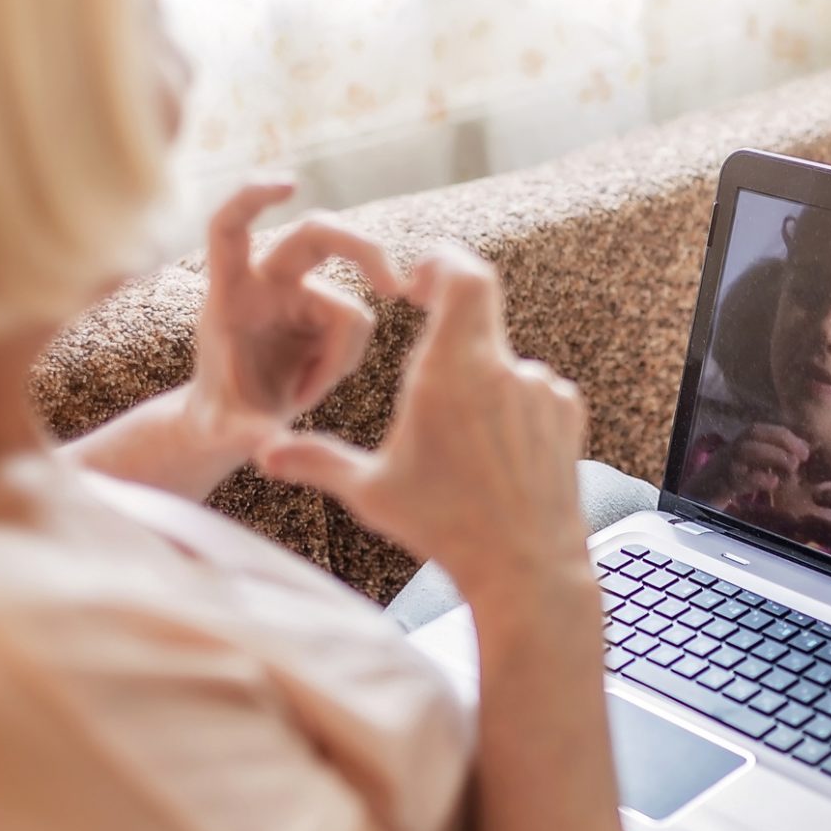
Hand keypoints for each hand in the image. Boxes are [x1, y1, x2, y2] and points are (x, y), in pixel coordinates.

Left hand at [186, 179, 406, 458]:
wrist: (234, 422)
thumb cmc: (220, 418)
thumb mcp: (225, 430)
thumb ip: (244, 433)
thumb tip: (265, 445)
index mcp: (229, 292)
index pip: (231, 227)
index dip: (253, 197)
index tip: (291, 184)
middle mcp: (267, 283)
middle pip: (320, 234)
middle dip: (363, 249)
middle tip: (396, 286)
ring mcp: (300, 296)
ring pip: (351, 307)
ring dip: (340, 358)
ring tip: (304, 396)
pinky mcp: (325, 314)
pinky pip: (358, 332)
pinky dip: (343, 364)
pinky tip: (314, 387)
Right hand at [257, 248, 592, 609]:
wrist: (527, 568)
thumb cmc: (444, 528)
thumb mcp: (371, 493)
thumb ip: (316, 461)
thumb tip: (263, 454)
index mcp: (453, 370)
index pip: (463, 275)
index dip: (441, 261)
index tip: (417, 280)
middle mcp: (503, 369)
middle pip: (480, 308)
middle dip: (447, 317)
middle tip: (426, 330)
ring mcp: (542, 390)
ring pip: (503, 361)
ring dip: (477, 378)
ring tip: (457, 435)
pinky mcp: (567, 415)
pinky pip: (533, 390)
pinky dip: (510, 405)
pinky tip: (493, 452)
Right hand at [683, 423, 808, 506]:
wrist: (690, 507)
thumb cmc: (721, 490)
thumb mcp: (744, 472)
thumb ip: (767, 464)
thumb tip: (798, 458)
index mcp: (734, 447)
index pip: (759, 429)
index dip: (783, 435)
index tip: (805, 448)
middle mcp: (726, 452)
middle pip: (753, 433)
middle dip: (781, 440)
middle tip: (803, 456)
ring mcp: (720, 468)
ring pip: (745, 451)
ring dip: (773, 455)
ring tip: (792, 467)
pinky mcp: (716, 487)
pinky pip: (736, 478)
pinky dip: (758, 479)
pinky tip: (773, 484)